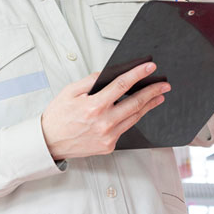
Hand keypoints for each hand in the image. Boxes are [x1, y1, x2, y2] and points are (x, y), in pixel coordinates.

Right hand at [40, 63, 170, 159]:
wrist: (49, 142)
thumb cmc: (57, 116)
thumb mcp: (69, 92)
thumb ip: (90, 81)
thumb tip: (108, 74)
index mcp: (94, 106)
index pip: (122, 86)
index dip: (137, 74)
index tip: (149, 67)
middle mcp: (104, 123)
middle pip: (135, 103)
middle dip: (152, 92)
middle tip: (164, 85)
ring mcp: (108, 137)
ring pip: (134, 118)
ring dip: (148, 106)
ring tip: (158, 97)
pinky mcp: (108, 146)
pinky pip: (125, 129)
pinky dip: (133, 118)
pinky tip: (138, 111)